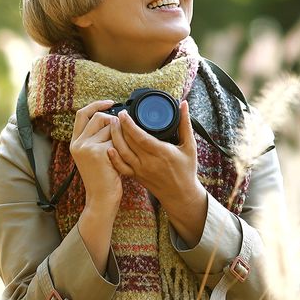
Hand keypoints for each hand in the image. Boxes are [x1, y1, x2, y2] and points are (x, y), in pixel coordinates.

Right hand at [69, 100, 122, 212]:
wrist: (102, 198)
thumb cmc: (103, 178)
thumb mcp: (95, 155)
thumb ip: (97, 137)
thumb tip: (113, 117)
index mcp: (75, 142)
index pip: (82, 114)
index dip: (96, 105)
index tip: (110, 103)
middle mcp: (78, 143)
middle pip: (99, 117)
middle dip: (114, 123)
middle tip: (121, 136)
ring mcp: (86, 147)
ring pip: (110, 128)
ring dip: (119, 137)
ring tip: (119, 154)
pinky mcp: (98, 152)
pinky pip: (116, 139)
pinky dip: (122, 147)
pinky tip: (121, 160)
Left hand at [108, 100, 207, 242]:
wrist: (181, 195)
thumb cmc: (186, 170)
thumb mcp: (190, 146)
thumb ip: (185, 124)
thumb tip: (183, 104)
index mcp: (161, 153)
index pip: (140, 137)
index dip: (129, 124)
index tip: (123, 113)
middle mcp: (148, 162)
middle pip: (128, 143)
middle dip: (119, 128)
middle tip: (116, 116)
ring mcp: (140, 170)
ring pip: (122, 153)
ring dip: (114, 139)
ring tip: (111, 126)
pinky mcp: (136, 176)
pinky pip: (121, 167)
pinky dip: (114, 158)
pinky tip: (109, 147)